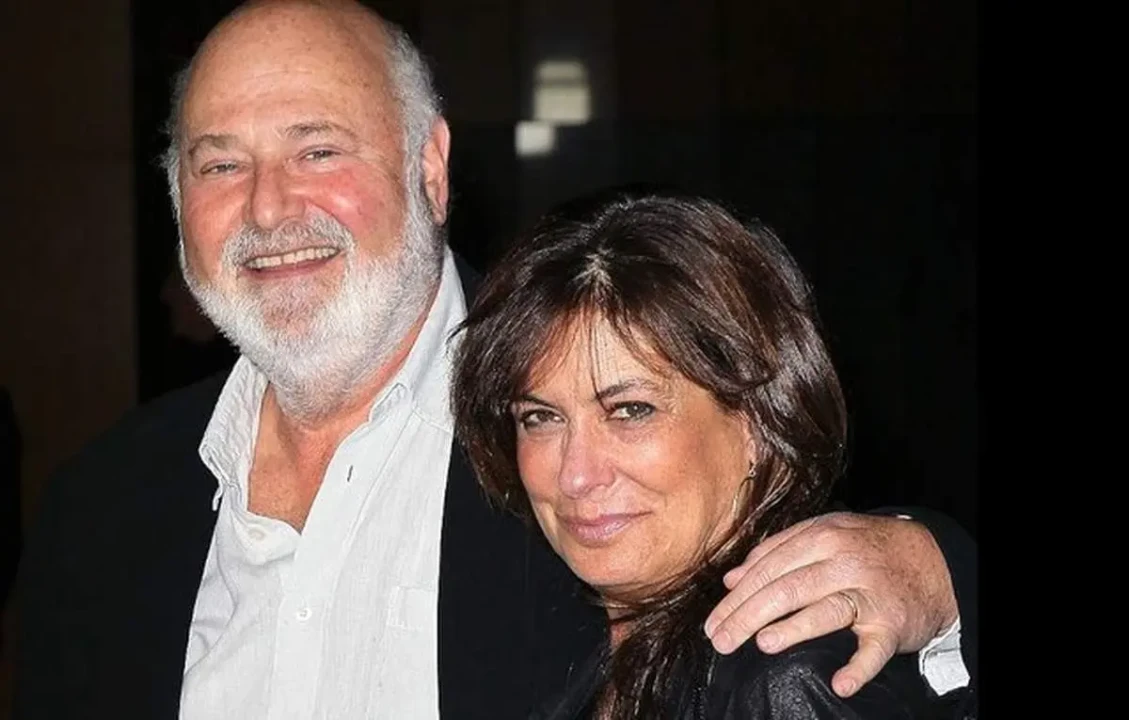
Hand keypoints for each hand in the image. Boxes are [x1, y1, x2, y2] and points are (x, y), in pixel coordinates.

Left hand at [703, 512, 957, 696]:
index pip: (768, 568)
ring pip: (826, 610)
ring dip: (794, 628)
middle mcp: (843, 561)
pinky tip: (840, 683)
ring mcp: (869, 592)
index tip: (712, 622)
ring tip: (763, 643)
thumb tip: (732, 578)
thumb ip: (776, 552)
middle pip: (787, 589)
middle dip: (748, 616)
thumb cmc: (866, 548)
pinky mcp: (892, 623)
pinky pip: (874, 648)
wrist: (933, 560)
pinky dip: (859, 667)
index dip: (737, 597)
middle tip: (721, 641)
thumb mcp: (823, 535)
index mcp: (820, 537)